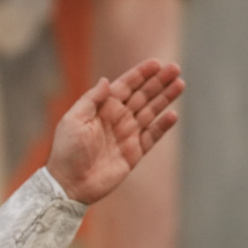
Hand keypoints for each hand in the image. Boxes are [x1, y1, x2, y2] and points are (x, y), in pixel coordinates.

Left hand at [45, 59, 183, 204]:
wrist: (70, 183)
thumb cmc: (67, 150)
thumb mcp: (74, 120)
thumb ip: (92, 100)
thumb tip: (106, 80)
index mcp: (102, 108)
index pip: (125, 86)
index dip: (140, 74)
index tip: (156, 63)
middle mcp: (116, 119)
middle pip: (142, 96)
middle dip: (158, 82)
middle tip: (175, 69)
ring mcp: (126, 135)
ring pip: (150, 112)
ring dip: (164, 98)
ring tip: (180, 84)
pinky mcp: (134, 153)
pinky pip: (152, 136)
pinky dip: (162, 126)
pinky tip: (172, 114)